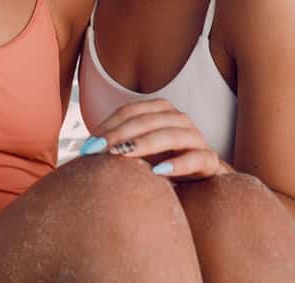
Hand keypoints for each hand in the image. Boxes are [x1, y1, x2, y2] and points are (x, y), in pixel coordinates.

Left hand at [80, 99, 227, 179]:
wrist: (200, 182)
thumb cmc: (161, 163)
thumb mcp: (137, 152)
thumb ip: (117, 146)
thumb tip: (84, 151)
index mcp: (161, 111)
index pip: (131, 112)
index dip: (109, 125)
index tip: (90, 144)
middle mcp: (180, 120)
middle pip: (148, 121)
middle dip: (121, 134)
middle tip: (100, 150)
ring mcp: (197, 139)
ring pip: (172, 134)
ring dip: (146, 144)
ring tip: (124, 156)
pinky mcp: (210, 161)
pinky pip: (197, 158)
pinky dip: (178, 164)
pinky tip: (159, 172)